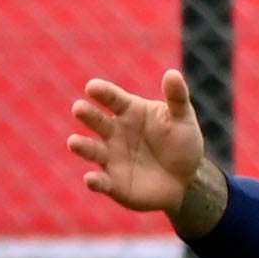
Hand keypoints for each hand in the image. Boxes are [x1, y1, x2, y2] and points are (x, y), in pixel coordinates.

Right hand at [71, 70, 225, 233]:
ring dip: (82, 146)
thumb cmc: (182, 144)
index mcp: (129, 111)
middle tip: (79, 108)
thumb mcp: (183, 119)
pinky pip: (101, 182)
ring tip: (73, 143)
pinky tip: (91, 179)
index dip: (102, 92)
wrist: (186, 180)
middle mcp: (114, 132)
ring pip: (92, 150)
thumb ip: (177, 98)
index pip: (112, 98)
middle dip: (87, 114)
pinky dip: (94, 181)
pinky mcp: (113, 184)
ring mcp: (111, 157)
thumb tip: (172, 74)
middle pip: (97, 120)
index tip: (92, 87)